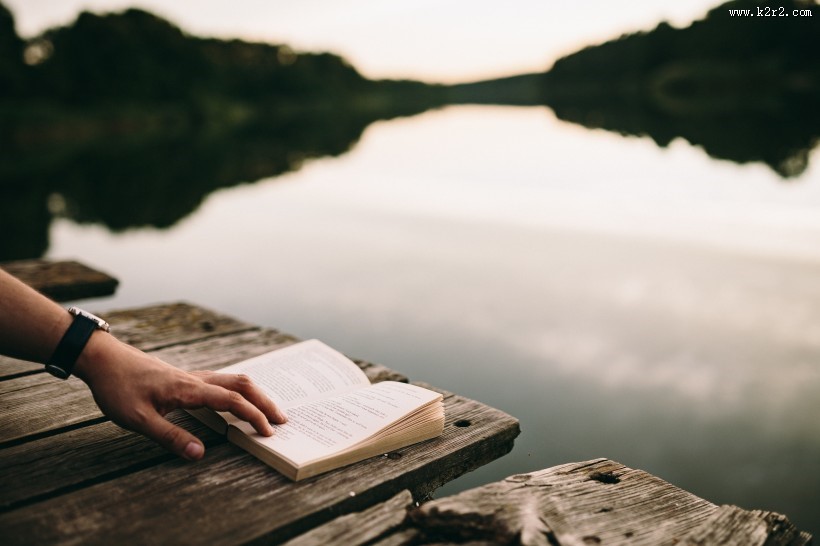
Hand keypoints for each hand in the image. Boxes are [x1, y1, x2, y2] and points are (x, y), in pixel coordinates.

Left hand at [74, 333, 285, 459]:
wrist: (103, 358)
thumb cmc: (118, 387)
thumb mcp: (137, 419)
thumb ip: (169, 436)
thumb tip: (199, 453)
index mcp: (189, 389)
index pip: (232, 400)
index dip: (253, 416)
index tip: (268, 432)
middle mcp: (196, 379)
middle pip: (242, 384)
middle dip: (265, 402)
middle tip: (282, 419)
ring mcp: (192, 376)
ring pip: (234, 379)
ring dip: (254, 394)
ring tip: (267, 410)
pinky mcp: (185, 377)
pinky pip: (221, 380)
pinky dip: (239, 390)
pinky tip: (236, 400)